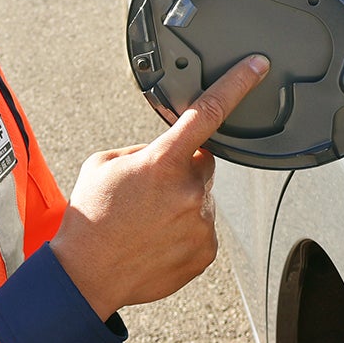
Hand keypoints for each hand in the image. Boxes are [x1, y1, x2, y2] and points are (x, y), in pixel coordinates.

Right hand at [52, 55, 268, 319]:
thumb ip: (143, 149)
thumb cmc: (91, 219)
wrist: (86, 275)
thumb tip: (165, 149)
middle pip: (203, 163)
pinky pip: (203, 228)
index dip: (237, 84)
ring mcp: (200, 223)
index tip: (257, 67)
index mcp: (162, 161)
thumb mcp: (103, 164)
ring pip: (202, 198)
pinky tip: (157, 238)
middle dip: (182, 169)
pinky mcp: (205, 251)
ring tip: (147, 221)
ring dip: (182, 202)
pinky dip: (185, 230)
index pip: (208, 112)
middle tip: (150, 190)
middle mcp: (188, 191)